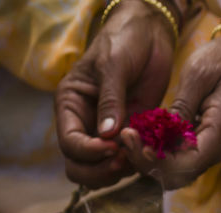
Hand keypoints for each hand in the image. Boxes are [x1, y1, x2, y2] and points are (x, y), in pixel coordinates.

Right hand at [55, 0, 175, 188]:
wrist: (150, 33)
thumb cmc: (124, 40)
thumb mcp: (113, 65)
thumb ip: (110, 100)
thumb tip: (106, 135)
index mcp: (71, 106)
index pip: (70, 143)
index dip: (89, 153)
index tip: (112, 147)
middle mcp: (86, 123)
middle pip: (79, 166)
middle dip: (99, 170)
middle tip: (123, 160)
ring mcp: (108, 132)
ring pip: (102, 169)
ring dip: (119, 171)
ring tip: (138, 155)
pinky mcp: (131, 133)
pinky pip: (129, 159)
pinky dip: (137, 163)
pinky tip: (149, 152)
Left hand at [122, 23, 220, 189]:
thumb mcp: (198, 75)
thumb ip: (182, 106)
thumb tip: (162, 134)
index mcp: (220, 131)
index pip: (188, 164)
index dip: (158, 160)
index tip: (134, 140)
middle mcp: (218, 148)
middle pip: (179, 175)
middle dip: (148, 162)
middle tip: (125, 137)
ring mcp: (211, 150)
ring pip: (176, 172)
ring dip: (150, 159)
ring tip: (128, 135)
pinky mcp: (202, 146)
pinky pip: (178, 160)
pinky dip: (157, 153)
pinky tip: (141, 136)